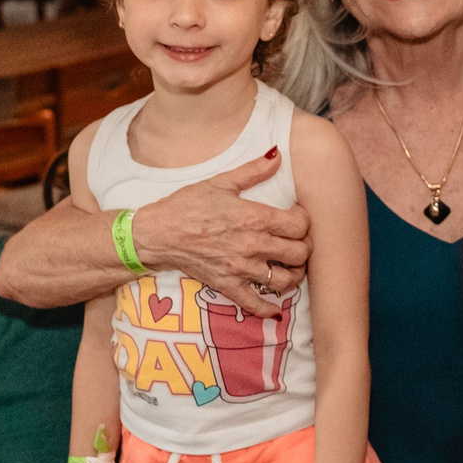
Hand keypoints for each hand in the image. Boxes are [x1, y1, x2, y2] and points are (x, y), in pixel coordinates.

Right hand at [134, 151, 310, 315]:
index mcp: (254, 217)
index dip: (304, 221)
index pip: (300, 225)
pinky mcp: (227, 285)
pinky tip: (276, 306)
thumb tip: (277, 154)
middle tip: (298, 243)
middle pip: (299, 253)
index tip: (297, 218)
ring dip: (294, 275)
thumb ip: (253, 170)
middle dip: (304, 248)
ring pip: (285, 280)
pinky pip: (255, 304)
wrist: (157, 233)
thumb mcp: (221, 182)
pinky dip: (269, 308)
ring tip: (291, 267)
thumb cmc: (187, 205)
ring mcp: (240, 268)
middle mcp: (252, 244)